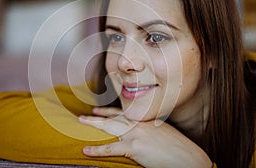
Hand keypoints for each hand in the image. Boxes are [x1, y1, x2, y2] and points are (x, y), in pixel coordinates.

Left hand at [79, 107, 212, 167]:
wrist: (187, 157)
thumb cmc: (177, 147)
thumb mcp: (162, 132)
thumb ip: (149, 129)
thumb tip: (141, 133)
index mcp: (145, 120)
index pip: (123, 113)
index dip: (109, 111)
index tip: (98, 110)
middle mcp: (139, 123)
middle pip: (113, 117)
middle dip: (97, 116)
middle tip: (84, 115)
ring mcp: (135, 134)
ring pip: (109, 126)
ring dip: (93, 124)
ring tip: (80, 122)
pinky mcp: (134, 147)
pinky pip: (111, 148)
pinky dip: (97, 150)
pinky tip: (86, 150)